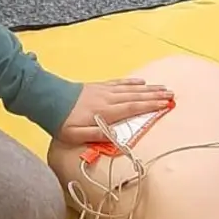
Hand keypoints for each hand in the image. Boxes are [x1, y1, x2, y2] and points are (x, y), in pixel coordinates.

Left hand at [58, 79, 174, 144]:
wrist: (46, 99)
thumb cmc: (60, 121)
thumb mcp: (75, 135)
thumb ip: (96, 135)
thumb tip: (117, 136)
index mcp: (105, 112)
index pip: (133, 108)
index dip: (151, 106)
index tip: (166, 104)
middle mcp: (108, 99)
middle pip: (136, 96)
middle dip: (155, 95)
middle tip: (172, 94)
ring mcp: (104, 90)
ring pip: (131, 88)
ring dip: (148, 88)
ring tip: (163, 88)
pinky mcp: (98, 86)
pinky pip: (119, 83)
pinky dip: (132, 82)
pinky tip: (141, 82)